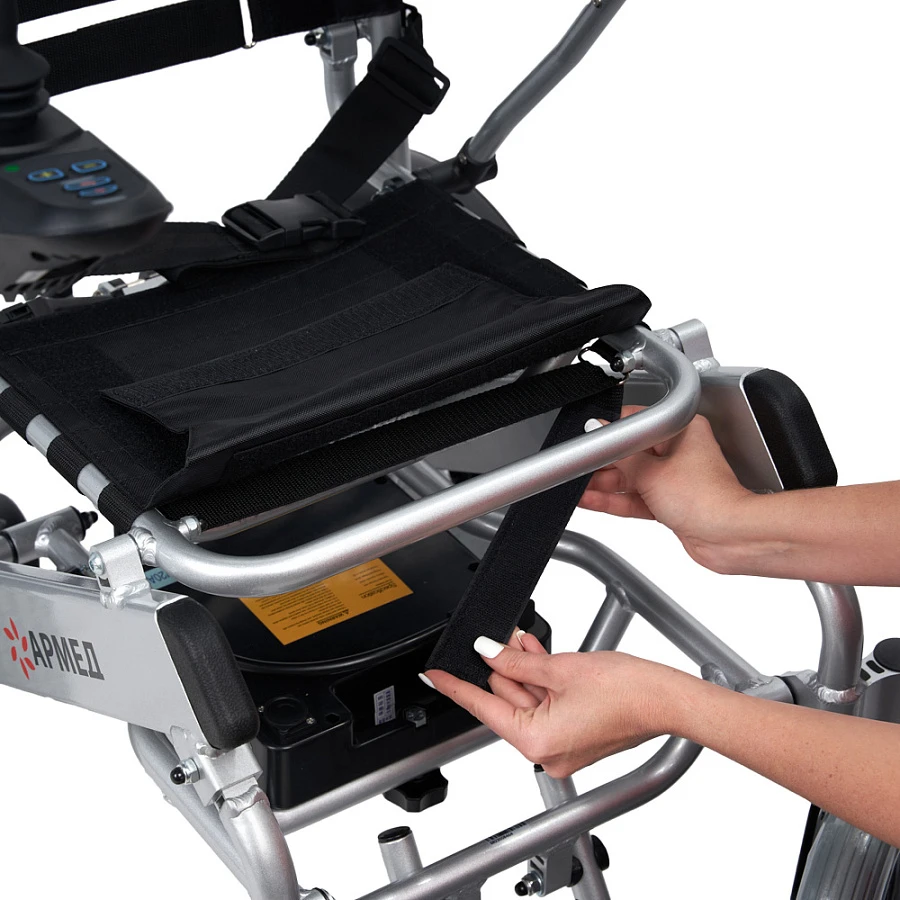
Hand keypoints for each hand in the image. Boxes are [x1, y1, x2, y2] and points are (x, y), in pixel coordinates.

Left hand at [424, 633, 684, 778]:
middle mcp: (546, 753)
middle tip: (499, 638)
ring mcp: (562, 748)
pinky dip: (541, 683)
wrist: (667, 698)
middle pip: (507, 702)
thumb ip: (517, 660)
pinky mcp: (575, 738)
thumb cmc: (627, 690)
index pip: (483, 708)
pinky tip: (538, 655)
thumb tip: (489, 652)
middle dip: (503, 667)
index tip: (434, 675)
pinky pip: (546, 707)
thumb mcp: (560, 667)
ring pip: (527, 702)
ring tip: (523, 641)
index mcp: (537, 742)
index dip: (456, 687)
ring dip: (523, 670)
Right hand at [579, 407, 754, 572]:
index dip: (611, 433)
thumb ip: (620, 454)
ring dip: (605, 485)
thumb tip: (599, 433)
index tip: (589, 438)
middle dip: (604, 463)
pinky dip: (615, 500)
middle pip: (631, 453)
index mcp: (683, 430)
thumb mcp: (652, 472)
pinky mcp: (669, 503)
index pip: (638, 424)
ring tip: (578, 486)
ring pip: (631, 478)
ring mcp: (674, 478)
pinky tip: (591, 500)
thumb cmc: (708, 500)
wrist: (729, 537)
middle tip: (579, 467)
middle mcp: (679, 451)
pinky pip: (635, 497)